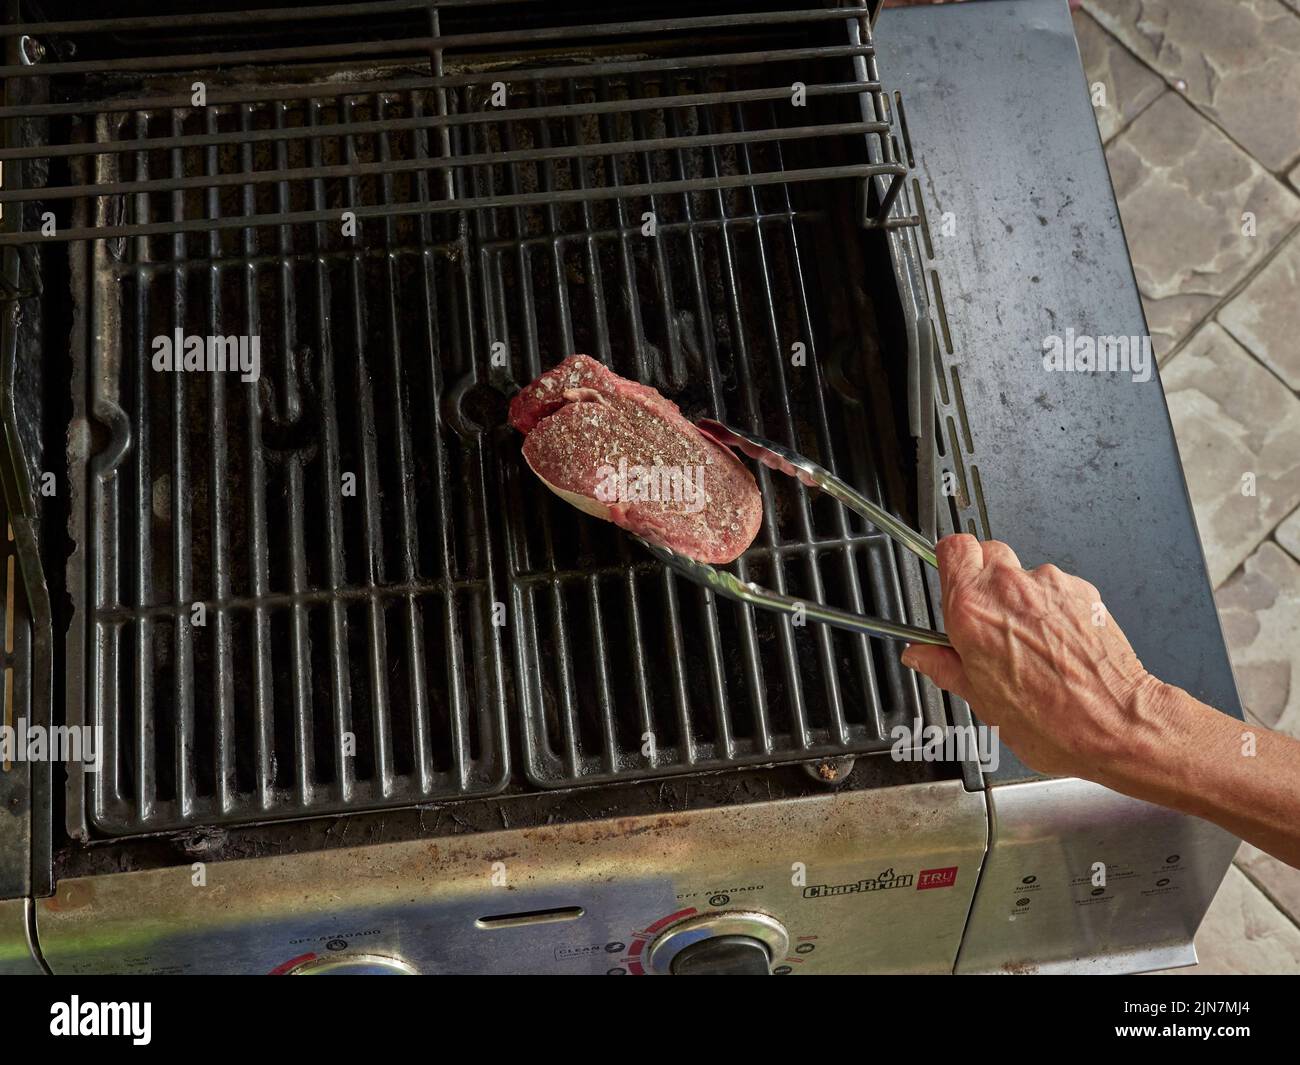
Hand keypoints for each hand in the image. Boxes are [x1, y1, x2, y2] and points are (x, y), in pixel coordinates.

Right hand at [901, 534, 1170, 779]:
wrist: (1116, 725)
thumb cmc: (1053, 721)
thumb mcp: (981, 700)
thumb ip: (945, 666)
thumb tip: (921, 655)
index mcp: (972, 611)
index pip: (951, 549)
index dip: (949, 561)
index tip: (950, 577)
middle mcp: (1009, 589)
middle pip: (987, 553)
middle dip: (982, 579)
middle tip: (985, 618)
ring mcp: (1050, 586)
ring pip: (1024, 573)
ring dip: (1020, 597)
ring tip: (1029, 643)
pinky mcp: (1083, 591)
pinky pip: (1056, 588)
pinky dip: (1052, 608)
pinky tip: (1057, 644)